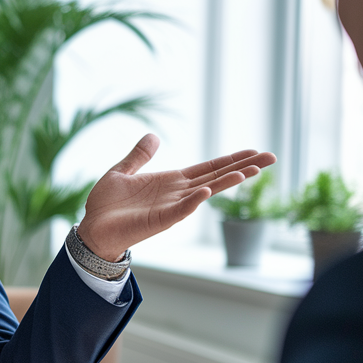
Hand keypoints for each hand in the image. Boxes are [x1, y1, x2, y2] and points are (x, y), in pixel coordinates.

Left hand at [78, 134, 276, 260]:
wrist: (91, 227)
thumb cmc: (106, 204)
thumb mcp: (122, 171)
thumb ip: (139, 155)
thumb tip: (154, 135)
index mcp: (171, 181)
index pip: (208, 168)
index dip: (231, 159)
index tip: (255, 151)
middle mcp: (177, 193)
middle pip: (216, 178)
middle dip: (243, 168)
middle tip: (271, 158)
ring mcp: (170, 207)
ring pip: (205, 193)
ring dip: (225, 183)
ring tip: (248, 172)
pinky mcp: (158, 221)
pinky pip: (180, 210)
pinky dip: (193, 202)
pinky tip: (207, 192)